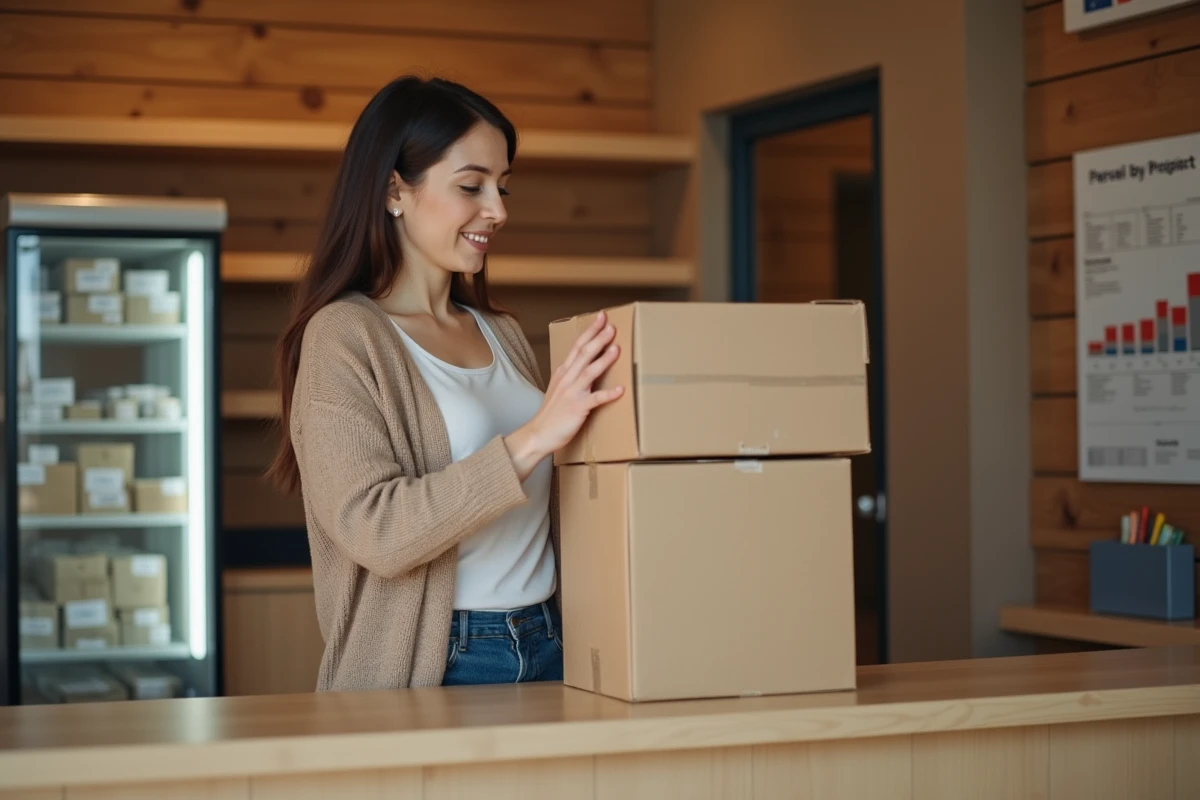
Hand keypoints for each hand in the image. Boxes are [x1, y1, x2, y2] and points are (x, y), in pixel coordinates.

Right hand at [505, 310, 623, 478]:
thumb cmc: (551, 414)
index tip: (602, 317)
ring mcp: (572, 393)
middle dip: (598, 338)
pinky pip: (595, 399)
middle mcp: (567, 379)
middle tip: (612, 326)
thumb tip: (584, 366)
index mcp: (563, 373)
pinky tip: (621, 390)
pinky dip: (608, 394)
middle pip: (584, 354)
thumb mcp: (558, 389)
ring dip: (604, 360)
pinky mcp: (577, 409)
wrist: (538, 434)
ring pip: (589, 372)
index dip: (590, 331)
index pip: (577, 346)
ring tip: (617, 348)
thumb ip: (570, 376)